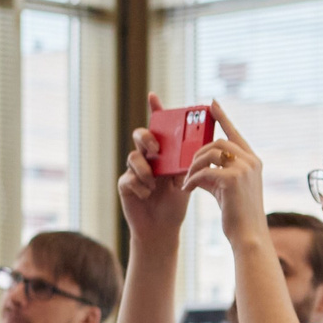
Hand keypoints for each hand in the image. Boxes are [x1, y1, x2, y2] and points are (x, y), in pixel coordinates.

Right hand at [119, 92, 194, 239]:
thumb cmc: (176, 201)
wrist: (163, 226)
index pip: (158, 128)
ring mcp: (134, 170)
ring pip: (133, 157)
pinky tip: (148, 194)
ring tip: (155, 183)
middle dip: (147, 138)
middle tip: (156, 148)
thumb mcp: (186, 179)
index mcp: (164, 153)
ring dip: (145, 170)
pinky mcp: (125, 184)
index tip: (153, 96)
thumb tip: (196, 147)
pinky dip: (140, 186)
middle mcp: (147, 158)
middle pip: (140, 136)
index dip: (155, 110)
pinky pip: (128, 178)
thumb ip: (186, 163)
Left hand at [183, 103, 266, 245]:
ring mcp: (244, 168)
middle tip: (188, 166)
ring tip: (187, 180)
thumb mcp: (227, 188)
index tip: (212, 103)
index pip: (235, 133)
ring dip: (193, 166)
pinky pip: (204, 171)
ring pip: (209, 153)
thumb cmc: (238, 215)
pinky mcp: (232, 179)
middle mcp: (251, 161)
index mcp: (253, 161)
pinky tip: (187, 189)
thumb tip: (196, 165)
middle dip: (198, 152)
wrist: (248, 235)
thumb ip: (216, 172)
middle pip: (217, 142)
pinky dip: (192, 180)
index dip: (222, 117)